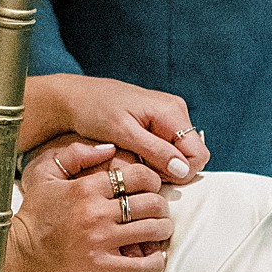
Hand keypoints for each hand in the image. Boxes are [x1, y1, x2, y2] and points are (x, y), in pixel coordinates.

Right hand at [7, 137, 172, 271]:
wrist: (21, 250)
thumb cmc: (36, 210)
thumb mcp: (47, 172)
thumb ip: (77, 154)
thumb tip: (110, 148)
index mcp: (87, 188)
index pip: (138, 176)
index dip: (152, 179)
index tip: (149, 186)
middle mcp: (97, 213)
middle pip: (152, 204)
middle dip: (161, 205)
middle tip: (157, 208)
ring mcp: (101, 241)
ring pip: (153, 231)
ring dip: (162, 229)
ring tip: (158, 229)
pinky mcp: (102, 266)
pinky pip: (143, 265)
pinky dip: (155, 260)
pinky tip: (152, 255)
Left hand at [26, 73, 209, 182]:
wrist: (73, 98)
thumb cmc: (94, 111)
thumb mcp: (123, 133)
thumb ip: (155, 151)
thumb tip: (183, 170)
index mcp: (171, 110)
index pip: (198, 155)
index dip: (179, 172)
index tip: (151, 174)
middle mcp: (174, 110)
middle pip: (190, 156)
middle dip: (169, 169)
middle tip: (138, 166)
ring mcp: (166, 115)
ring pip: (178, 154)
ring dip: (159, 164)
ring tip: (131, 157)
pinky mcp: (156, 121)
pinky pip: (166, 147)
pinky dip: (152, 156)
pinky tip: (132, 153)